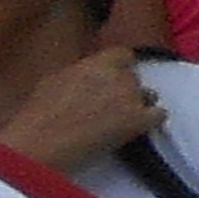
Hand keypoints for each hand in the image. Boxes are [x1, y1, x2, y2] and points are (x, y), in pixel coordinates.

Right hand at [0, 46, 167, 175]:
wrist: (43, 142)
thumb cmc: (39, 115)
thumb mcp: (54, 80)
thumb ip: (79, 72)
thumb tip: (89, 75)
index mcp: (96, 63)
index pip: (123, 55)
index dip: (119, 67)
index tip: (111, 78)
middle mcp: (119, 76)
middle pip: (134, 77)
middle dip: (125, 89)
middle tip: (109, 105)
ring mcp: (132, 97)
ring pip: (149, 95)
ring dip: (138, 104)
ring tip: (120, 120)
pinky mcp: (140, 120)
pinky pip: (159, 115)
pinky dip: (151, 121)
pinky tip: (136, 128)